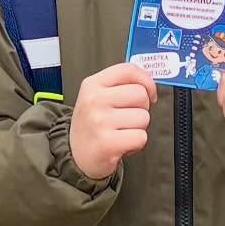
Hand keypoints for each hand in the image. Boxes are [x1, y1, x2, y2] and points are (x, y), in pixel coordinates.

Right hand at [69, 64, 157, 180]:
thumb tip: (148, 83)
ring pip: (143, 117)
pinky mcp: (107, 143)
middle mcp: (94, 100)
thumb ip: (119, 85)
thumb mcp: (96, 96)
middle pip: (140, 94)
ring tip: (121, 132)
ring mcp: (100, 121)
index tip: (149, 92)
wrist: (75, 155)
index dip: (146, 80)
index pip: (128, 70)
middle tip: (127, 117)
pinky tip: (122, 144)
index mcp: (92, 84)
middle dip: (142, 108)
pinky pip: (141, 137)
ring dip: (138, 128)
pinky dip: (136, 144)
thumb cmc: (91, 124)